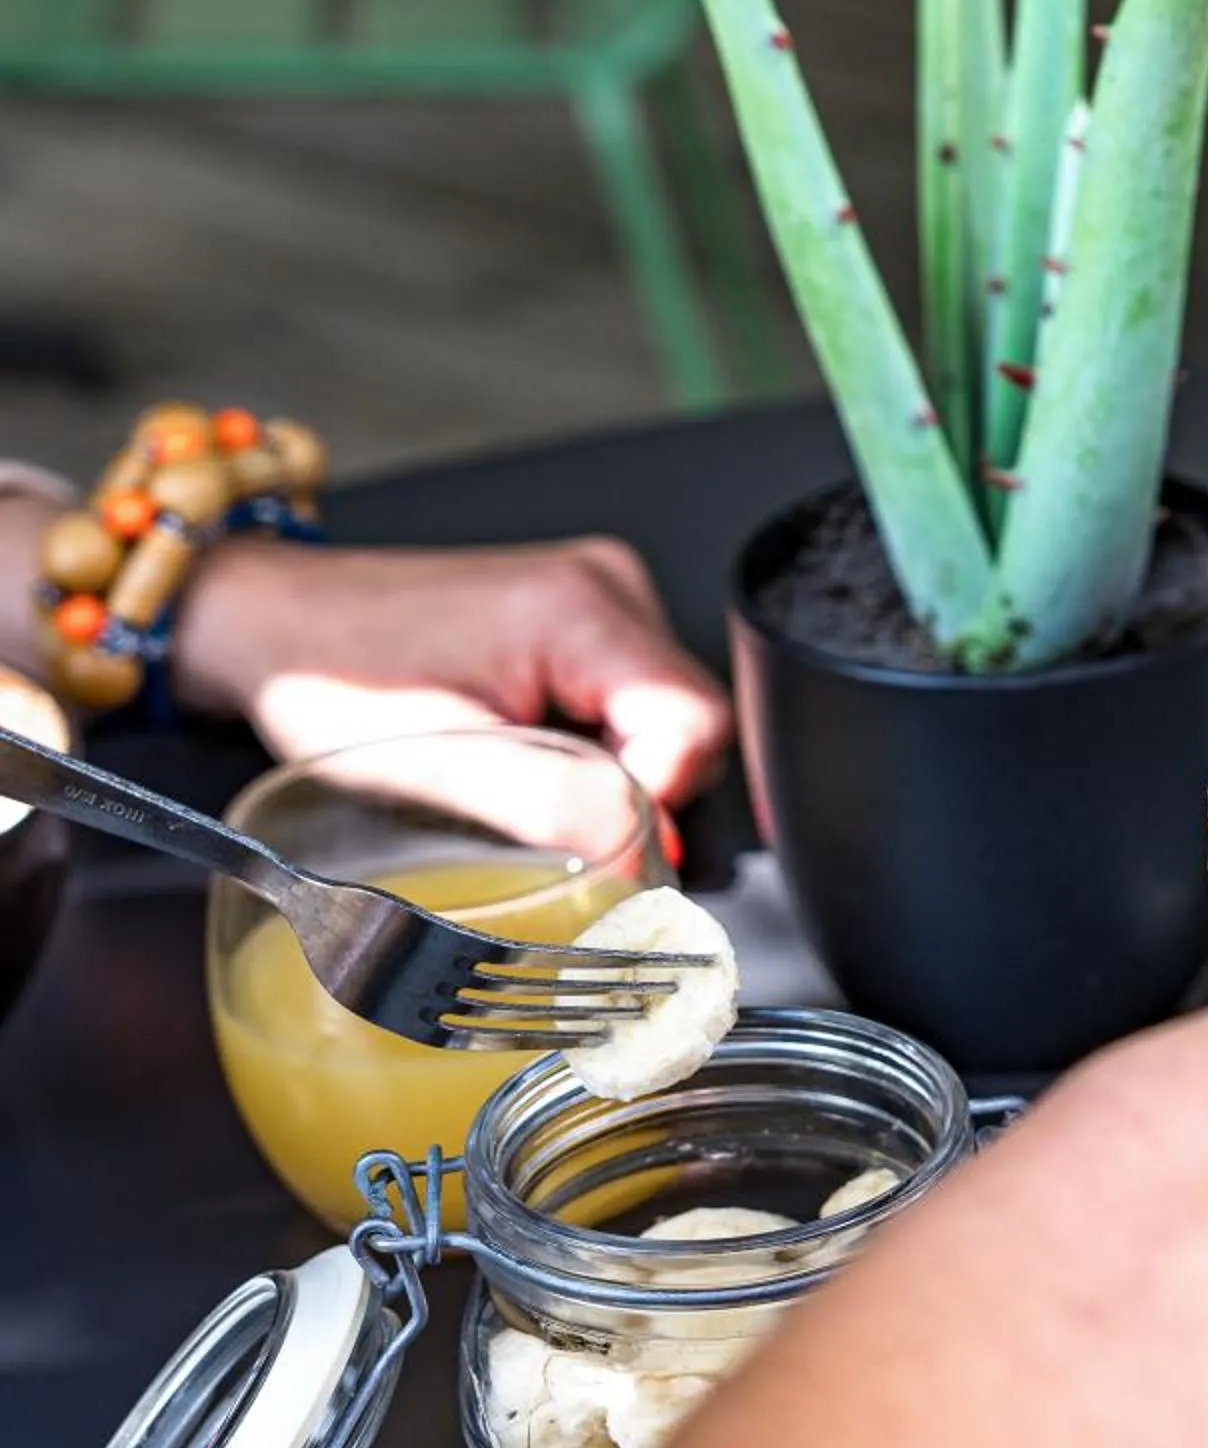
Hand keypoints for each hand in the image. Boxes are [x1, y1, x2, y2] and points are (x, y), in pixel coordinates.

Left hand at [175, 537, 731, 807]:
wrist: (272, 623)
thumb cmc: (329, 674)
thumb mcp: (436, 763)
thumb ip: (555, 808)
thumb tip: (648, 861)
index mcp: (583, 606)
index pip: (696, 726)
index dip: (654, 802)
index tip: (582, 842)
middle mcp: (609, 586)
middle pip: (690, 727)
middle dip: (630, 794)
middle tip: (530, 813)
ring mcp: (603, 597)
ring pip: (666, 724)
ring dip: (608, 776)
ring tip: (516, 777)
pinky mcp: (586, 617)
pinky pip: (633, 708)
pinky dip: (592, 752)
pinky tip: (523, 755)